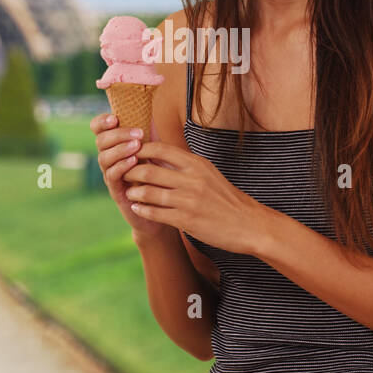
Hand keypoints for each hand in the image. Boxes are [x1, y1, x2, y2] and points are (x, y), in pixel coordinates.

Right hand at [89, 112, 165, 237]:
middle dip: (117, 134)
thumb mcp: (153, 145)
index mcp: (114, 143)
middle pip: (100, 140)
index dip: (102, 121)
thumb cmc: (157, 170)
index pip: (98, 128)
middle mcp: (109, 157)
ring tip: (137, 146)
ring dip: (120, 149)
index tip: (115, 117)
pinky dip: (121, 166)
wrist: (161, 203)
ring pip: (103, 157)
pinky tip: (134, 161)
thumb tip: (149, 99)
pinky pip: (111, 175)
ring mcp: (110, 173)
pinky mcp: (115, 190)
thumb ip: (147, 126)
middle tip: (137, 133)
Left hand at [121, 141, 270, 256]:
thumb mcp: (209, 173)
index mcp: (196, 164)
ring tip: (129, 192)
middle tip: (123, 174)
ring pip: (148, 192)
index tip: (131, 154)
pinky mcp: (187, 220)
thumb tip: (160, 153)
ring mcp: (188, 200)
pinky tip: (137, 208)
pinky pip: (156, 213)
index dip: (140, 150)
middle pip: (149, 170)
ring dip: (134, 192)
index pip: (159, 149)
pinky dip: (143, 209)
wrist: (248, 223)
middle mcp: (191, 179)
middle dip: (131, 172)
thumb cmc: (226, 198)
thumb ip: (186, 164)